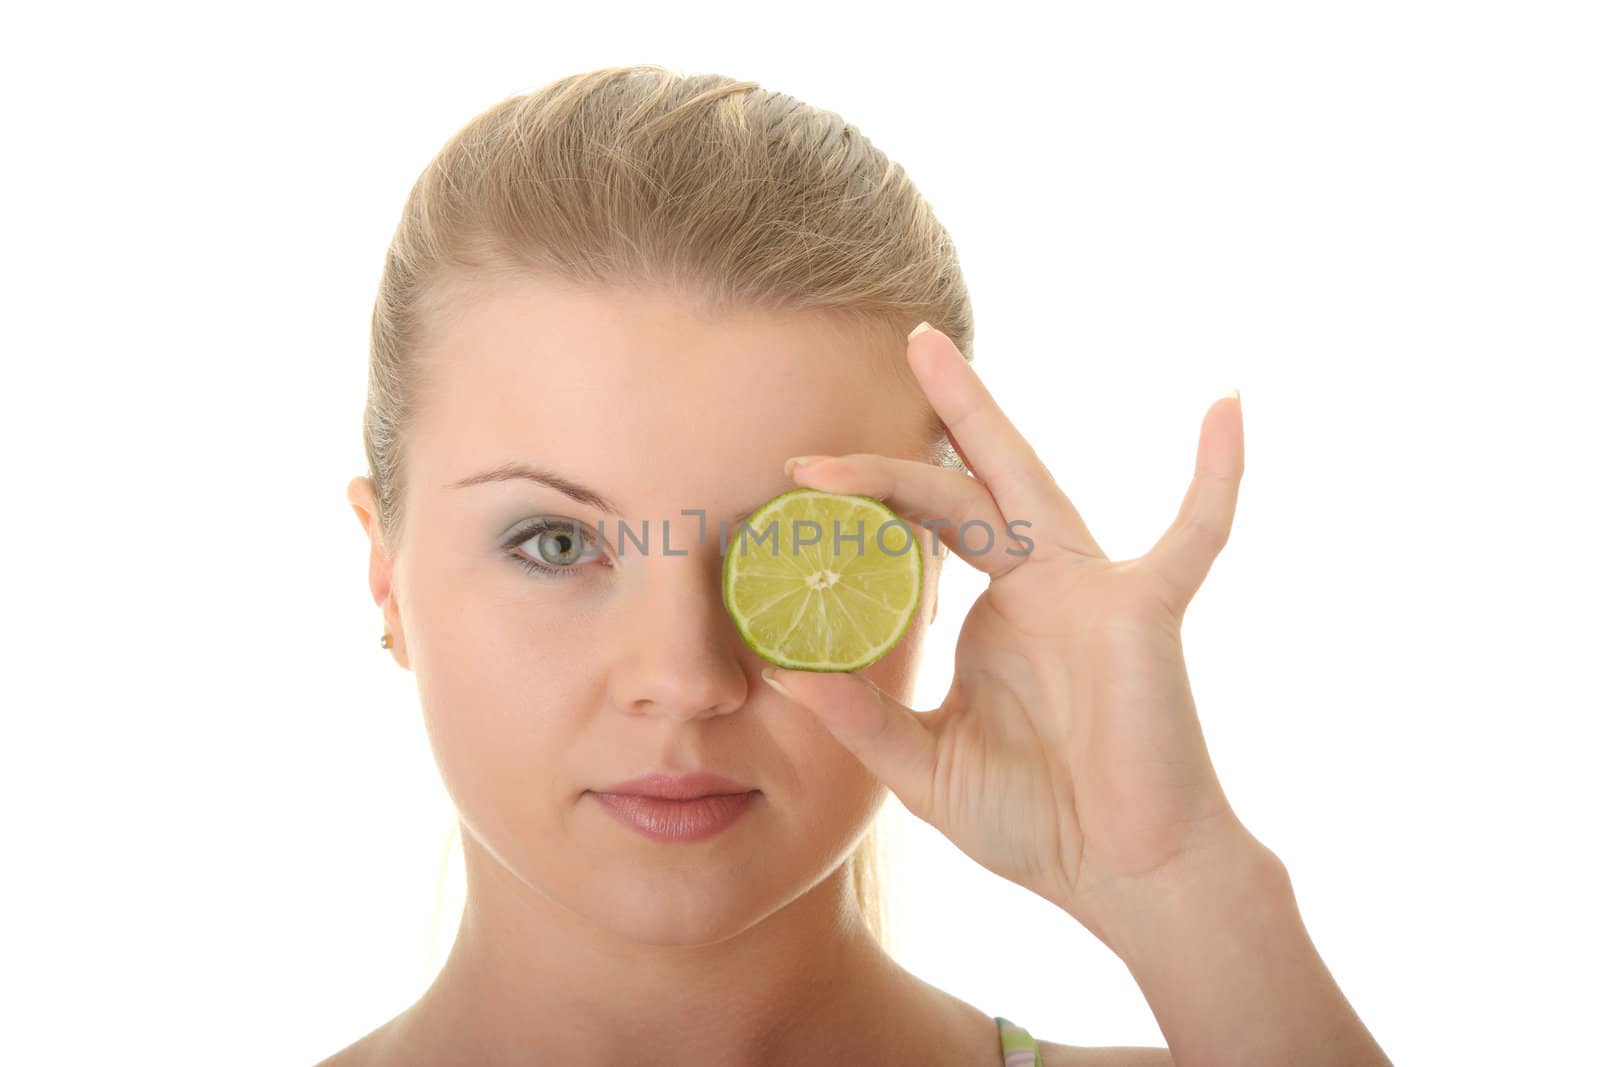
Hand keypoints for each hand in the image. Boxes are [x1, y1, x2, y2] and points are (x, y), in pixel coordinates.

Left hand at [761, 323, 1252, 949]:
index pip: (926, 531)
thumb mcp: (925, 768)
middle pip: (971, 481)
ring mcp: (1092, 591)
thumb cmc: (1036, 823)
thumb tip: (783, 676)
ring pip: (1030, 485)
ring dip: (983, 417)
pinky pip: (1193, 536)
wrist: (1123, 875)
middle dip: (939, 412)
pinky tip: (1226, 406)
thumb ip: (863, 720)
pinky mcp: (1144, 613)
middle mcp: (1039, 587)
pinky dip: (1216, 477)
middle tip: (905, 341)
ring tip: (933, 350)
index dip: (869, 500)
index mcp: (994, 614)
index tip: (797, 482)